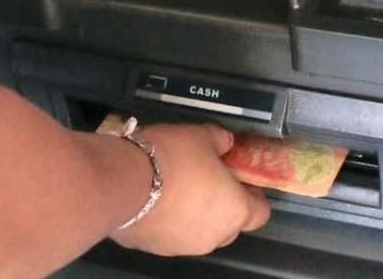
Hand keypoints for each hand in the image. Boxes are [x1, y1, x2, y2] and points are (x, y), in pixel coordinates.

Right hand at [110, 123, 270, 255]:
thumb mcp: (201, 135)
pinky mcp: (156, 248)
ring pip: (199, 231)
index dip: (254, 195)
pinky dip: (169, 220)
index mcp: (235, 210)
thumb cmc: (172, 157)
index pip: (260, 213)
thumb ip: (220, 140)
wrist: (122, 182)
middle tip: (209, 179)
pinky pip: (170, 233)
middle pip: (229, 224)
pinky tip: (155, 199)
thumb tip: (226, 143)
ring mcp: (183, 246)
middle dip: (223, 205)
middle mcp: (214, 236)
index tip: (242, 180)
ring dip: (195, 214)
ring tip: (177, 187)